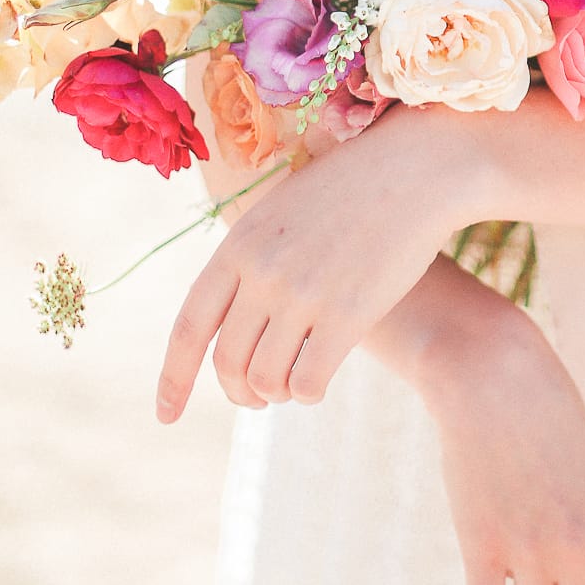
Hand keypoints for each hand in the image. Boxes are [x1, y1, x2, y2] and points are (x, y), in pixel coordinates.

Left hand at [155, 105, 474, 420]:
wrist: (417, 168)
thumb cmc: (355, 188)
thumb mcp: (283, 208)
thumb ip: (252, 256)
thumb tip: (230, 318)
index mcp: (240, 243)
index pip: (189, 327)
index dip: (173, 378)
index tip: (166, 416)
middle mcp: (264, 270)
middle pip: (227, 362)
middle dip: (237, 392)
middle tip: (256, 398)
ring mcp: (305, 293)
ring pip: (265, 378)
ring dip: (274, 394)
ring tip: (290, 386)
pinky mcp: (349, 313)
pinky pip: (308, 381)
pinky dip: (306, 393)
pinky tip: (317, 384)